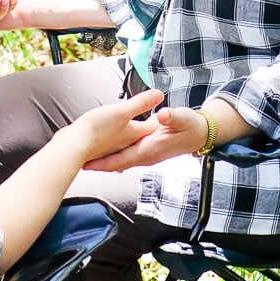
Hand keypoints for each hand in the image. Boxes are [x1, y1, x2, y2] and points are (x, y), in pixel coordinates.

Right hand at [55, 90, 165, 164]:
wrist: (75, 145)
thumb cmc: (97, 131)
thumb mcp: (122, 111)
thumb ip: (140, 103)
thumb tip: (158, 95)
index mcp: (134, 134)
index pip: (153, 127)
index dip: (159, 119)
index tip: (162, 114)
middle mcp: (125, 143)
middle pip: (141, 134)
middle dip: (146, 127)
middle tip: (153, 121)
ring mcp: (112, 146)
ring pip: (126, 139)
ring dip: (130, 133)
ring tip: (134, 127)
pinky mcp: (100, 146)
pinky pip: (112, 141)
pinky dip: (114, 136)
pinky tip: (110, 133)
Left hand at [82, 105, 209, 171]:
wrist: (200, 134)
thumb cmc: (191, 126)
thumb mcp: (183, 118)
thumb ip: (171, 117)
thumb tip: (161, 115)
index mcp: (152, 149)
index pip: (124, 158)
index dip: (106, 162)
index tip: (89, 163)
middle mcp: (147, 156)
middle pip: (119, 163)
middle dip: (100, 165)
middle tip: (80, 164)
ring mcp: (147, 155)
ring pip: (122, 162)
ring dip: (105, 162)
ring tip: (86, 160)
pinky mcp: (147, 152)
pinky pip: (127, 157)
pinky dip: (114, 157)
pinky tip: (104, 154)